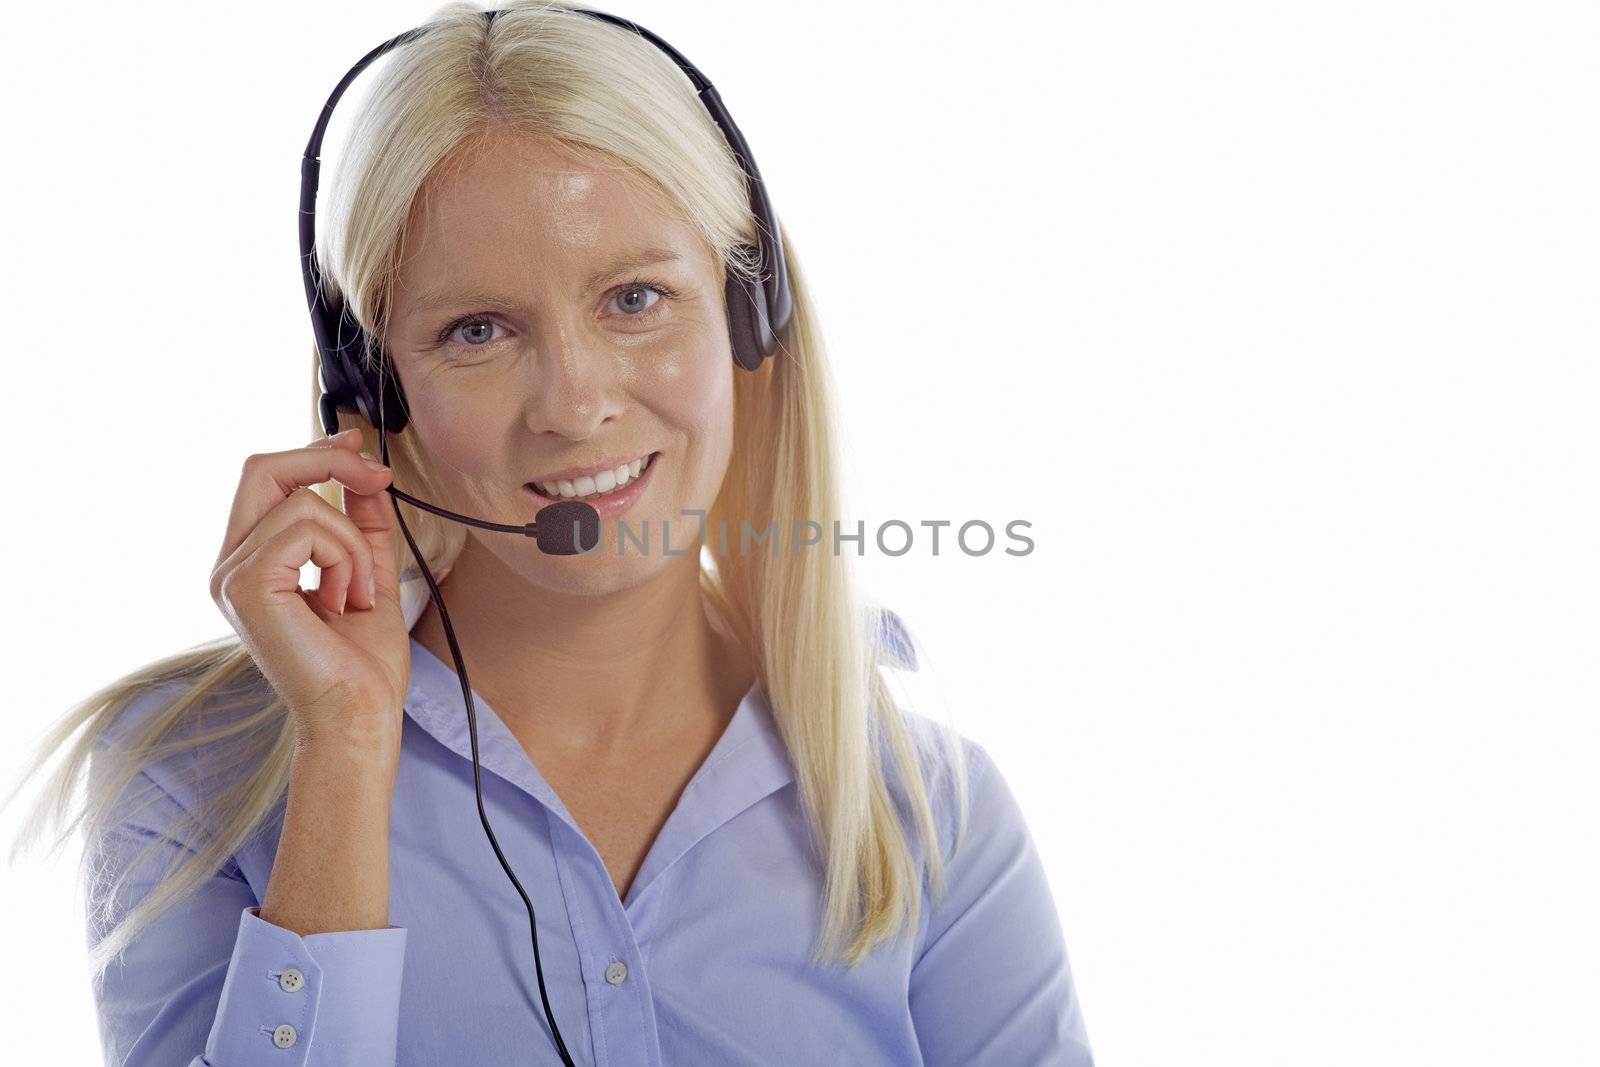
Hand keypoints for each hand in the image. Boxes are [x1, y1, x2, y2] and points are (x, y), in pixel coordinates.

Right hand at [209, 428, 408, 757]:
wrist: (359, 715)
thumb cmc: (361, 664)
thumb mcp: (366, 572)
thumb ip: (360, 523)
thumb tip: (363, 473)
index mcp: (251, 562)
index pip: (266, 479)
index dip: (313, 453)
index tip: (357, 446)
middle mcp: (230, 566)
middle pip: (262, 468)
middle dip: (326, 461)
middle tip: (377, 478)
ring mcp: (232, 576)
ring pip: (302, 503)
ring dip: (352, 542)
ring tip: (358, 591)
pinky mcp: (249, 585)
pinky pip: (306, 528)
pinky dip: (345, 557)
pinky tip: (347, 599)